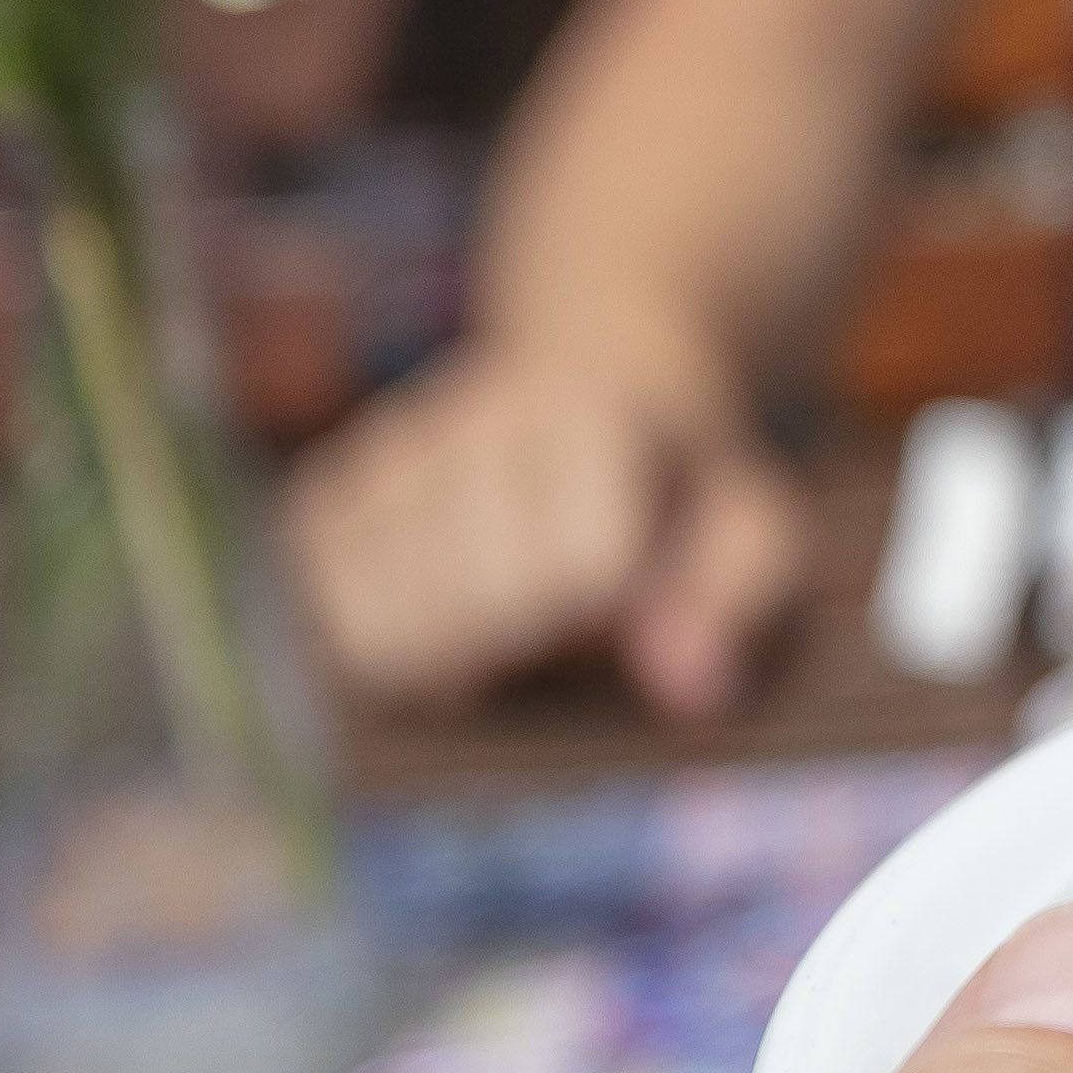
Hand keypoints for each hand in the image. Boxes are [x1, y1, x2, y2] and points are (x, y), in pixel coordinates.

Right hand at [282, 319, 811, 716]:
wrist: (595, 380)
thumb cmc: (679, 484)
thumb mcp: (750, 527)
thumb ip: (733, 599)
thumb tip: (684, 691)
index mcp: (591, 411)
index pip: (577, 568)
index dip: (604, 614)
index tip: (618, 595)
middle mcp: (474, 414)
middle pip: (476, 606)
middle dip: (525, 649)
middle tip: (556, 622)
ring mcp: (387, 452)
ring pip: (384, 628)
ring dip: (446, 661)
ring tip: (501, 620)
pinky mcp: (327, 494)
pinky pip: (323, 617)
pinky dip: (377, 644)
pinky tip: (436, 610)